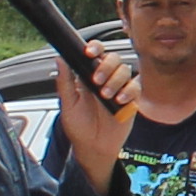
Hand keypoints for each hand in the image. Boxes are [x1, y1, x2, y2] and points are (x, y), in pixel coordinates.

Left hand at [48, 45, 127, 186]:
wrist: (93, 148)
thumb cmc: (79, 127)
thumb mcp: (67, 104)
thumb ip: (64, 82)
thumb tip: (59, 60)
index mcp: (88, 76)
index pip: (95, 54)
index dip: (95, 48)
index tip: (89, 52)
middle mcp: (106, 79)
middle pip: (113, 58)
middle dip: (106, 66)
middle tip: (97, 80)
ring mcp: (119, 88)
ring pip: (125, 70)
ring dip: (115, 80)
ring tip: (106, 95)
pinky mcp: (131, 100)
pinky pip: (135, 87)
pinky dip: (128, 91)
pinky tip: (119, 100)